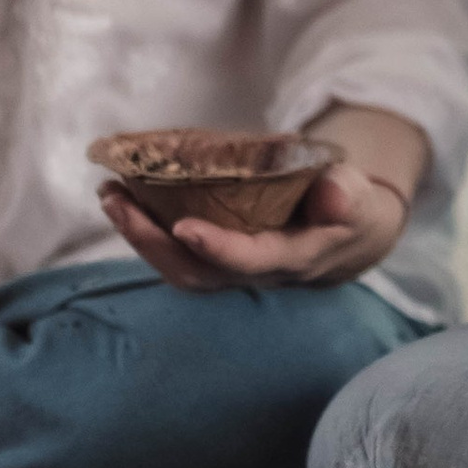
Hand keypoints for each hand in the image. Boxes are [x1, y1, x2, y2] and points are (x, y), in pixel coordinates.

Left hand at [100, 162, 410, 296]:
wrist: (344, 234)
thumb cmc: (349, 208)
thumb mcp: (358, 197)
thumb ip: (346, 195)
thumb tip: (333, 193)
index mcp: (290, 258)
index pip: (250, 261)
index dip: (217, 248)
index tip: (182, 226)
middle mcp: (253, 274)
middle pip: (195, 274)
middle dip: (151, 243)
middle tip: (118, 201)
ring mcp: (230, 269)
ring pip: (176, 267)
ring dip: (138, 235)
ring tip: (109, 195)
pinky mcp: (215, 257)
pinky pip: (173, 252)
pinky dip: (143, 227)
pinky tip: (122, 196)